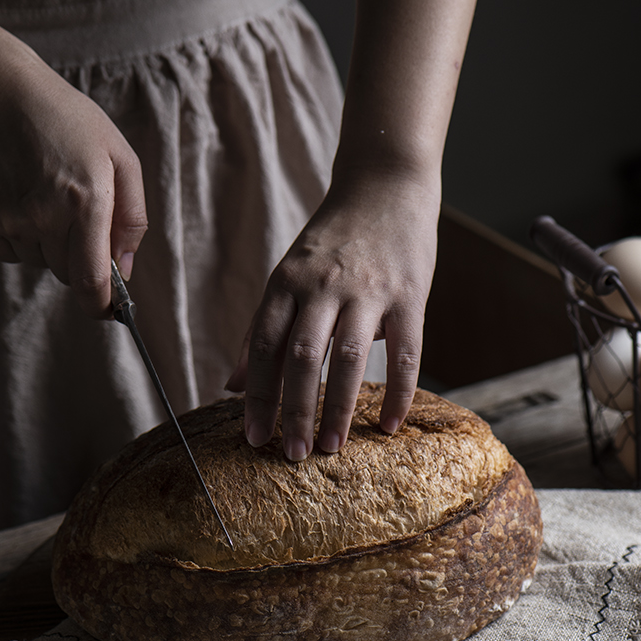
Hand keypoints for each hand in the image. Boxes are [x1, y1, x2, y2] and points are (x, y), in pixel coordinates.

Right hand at [0, 50, 147, 316]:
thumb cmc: (68, 123)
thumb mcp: (120, 156)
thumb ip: (132, 218)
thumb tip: (125, 270)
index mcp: (86, 201)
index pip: (91, 281)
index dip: (102, 305)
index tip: (110, 311)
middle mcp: (44, 216)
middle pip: (68, 274)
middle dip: (79, 258)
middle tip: (75, 214)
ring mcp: (8, 220)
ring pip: (39, 262)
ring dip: (48, 244)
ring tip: (43, 194)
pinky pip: (9, 253)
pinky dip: (19, 237)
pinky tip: (19, 197)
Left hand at [226, 169, 438, 457]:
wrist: (385, 184)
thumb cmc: (332, 241)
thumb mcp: (288, 277)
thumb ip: (262, 329)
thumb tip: (230, 384)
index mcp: (287, 283)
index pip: (263, 346)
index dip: (256, 394)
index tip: (252, 437)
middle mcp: (323, 286)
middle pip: (302, 357)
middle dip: (294, 411)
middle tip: (291, 455)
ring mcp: (368, 290)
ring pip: (348, 358)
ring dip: (337, 408)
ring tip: (330, 448)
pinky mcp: (410, 295)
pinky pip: (405, 352)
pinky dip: (398, 392)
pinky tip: (388, 425)